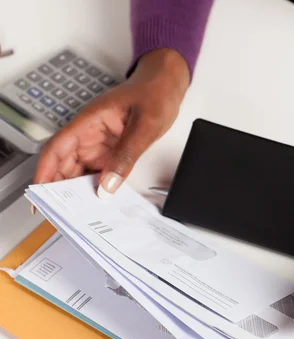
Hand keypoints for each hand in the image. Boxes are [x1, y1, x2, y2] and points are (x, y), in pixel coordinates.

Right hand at [33, 48, 189, 197]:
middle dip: (59, 188)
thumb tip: (109, 185)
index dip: (45, 171)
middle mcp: (89, 133)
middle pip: (65, 163)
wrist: (166, 84)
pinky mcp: (111, 149)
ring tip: (80, 212)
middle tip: (62, 212)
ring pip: (80, 169)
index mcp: (89, 122)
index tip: (40, 192)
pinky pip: (98, 170)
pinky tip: (98, 200)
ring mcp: (99, 142)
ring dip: (78, 189)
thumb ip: (126, 156)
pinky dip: (95, 185)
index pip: (57, 148)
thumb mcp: (144, 126)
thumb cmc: (154, 94)